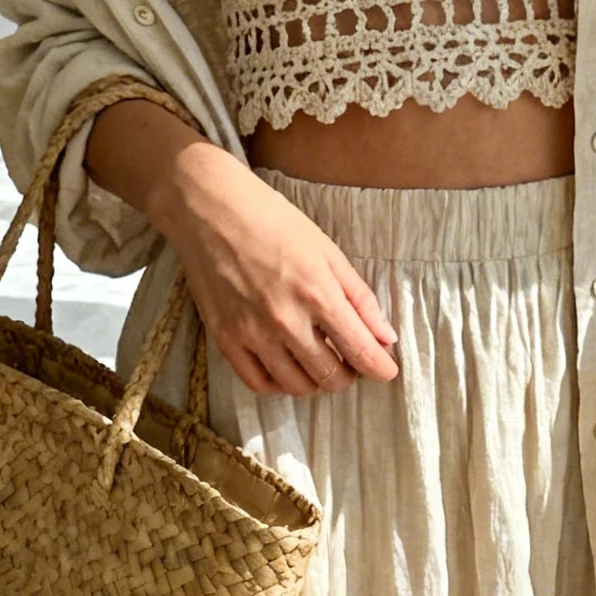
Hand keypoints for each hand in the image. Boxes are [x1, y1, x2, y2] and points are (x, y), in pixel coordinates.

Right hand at [165, 149, 400, 400]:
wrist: (208, 209)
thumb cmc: (271, 221)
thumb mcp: (326, 251)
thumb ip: (359, 297)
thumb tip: (385, 337)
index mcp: (317, 293)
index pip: (360, 350)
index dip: (379, 369)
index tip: (386, 372)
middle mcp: (285, 320)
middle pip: (330, 376)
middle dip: (349, 375)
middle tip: (349, 361)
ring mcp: (252, 333)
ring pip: (296, 386)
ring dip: (316, 382)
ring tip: (319, 363)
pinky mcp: (225, 339)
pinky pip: (258, 383)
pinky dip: (279, 385)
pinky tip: (287, 369)